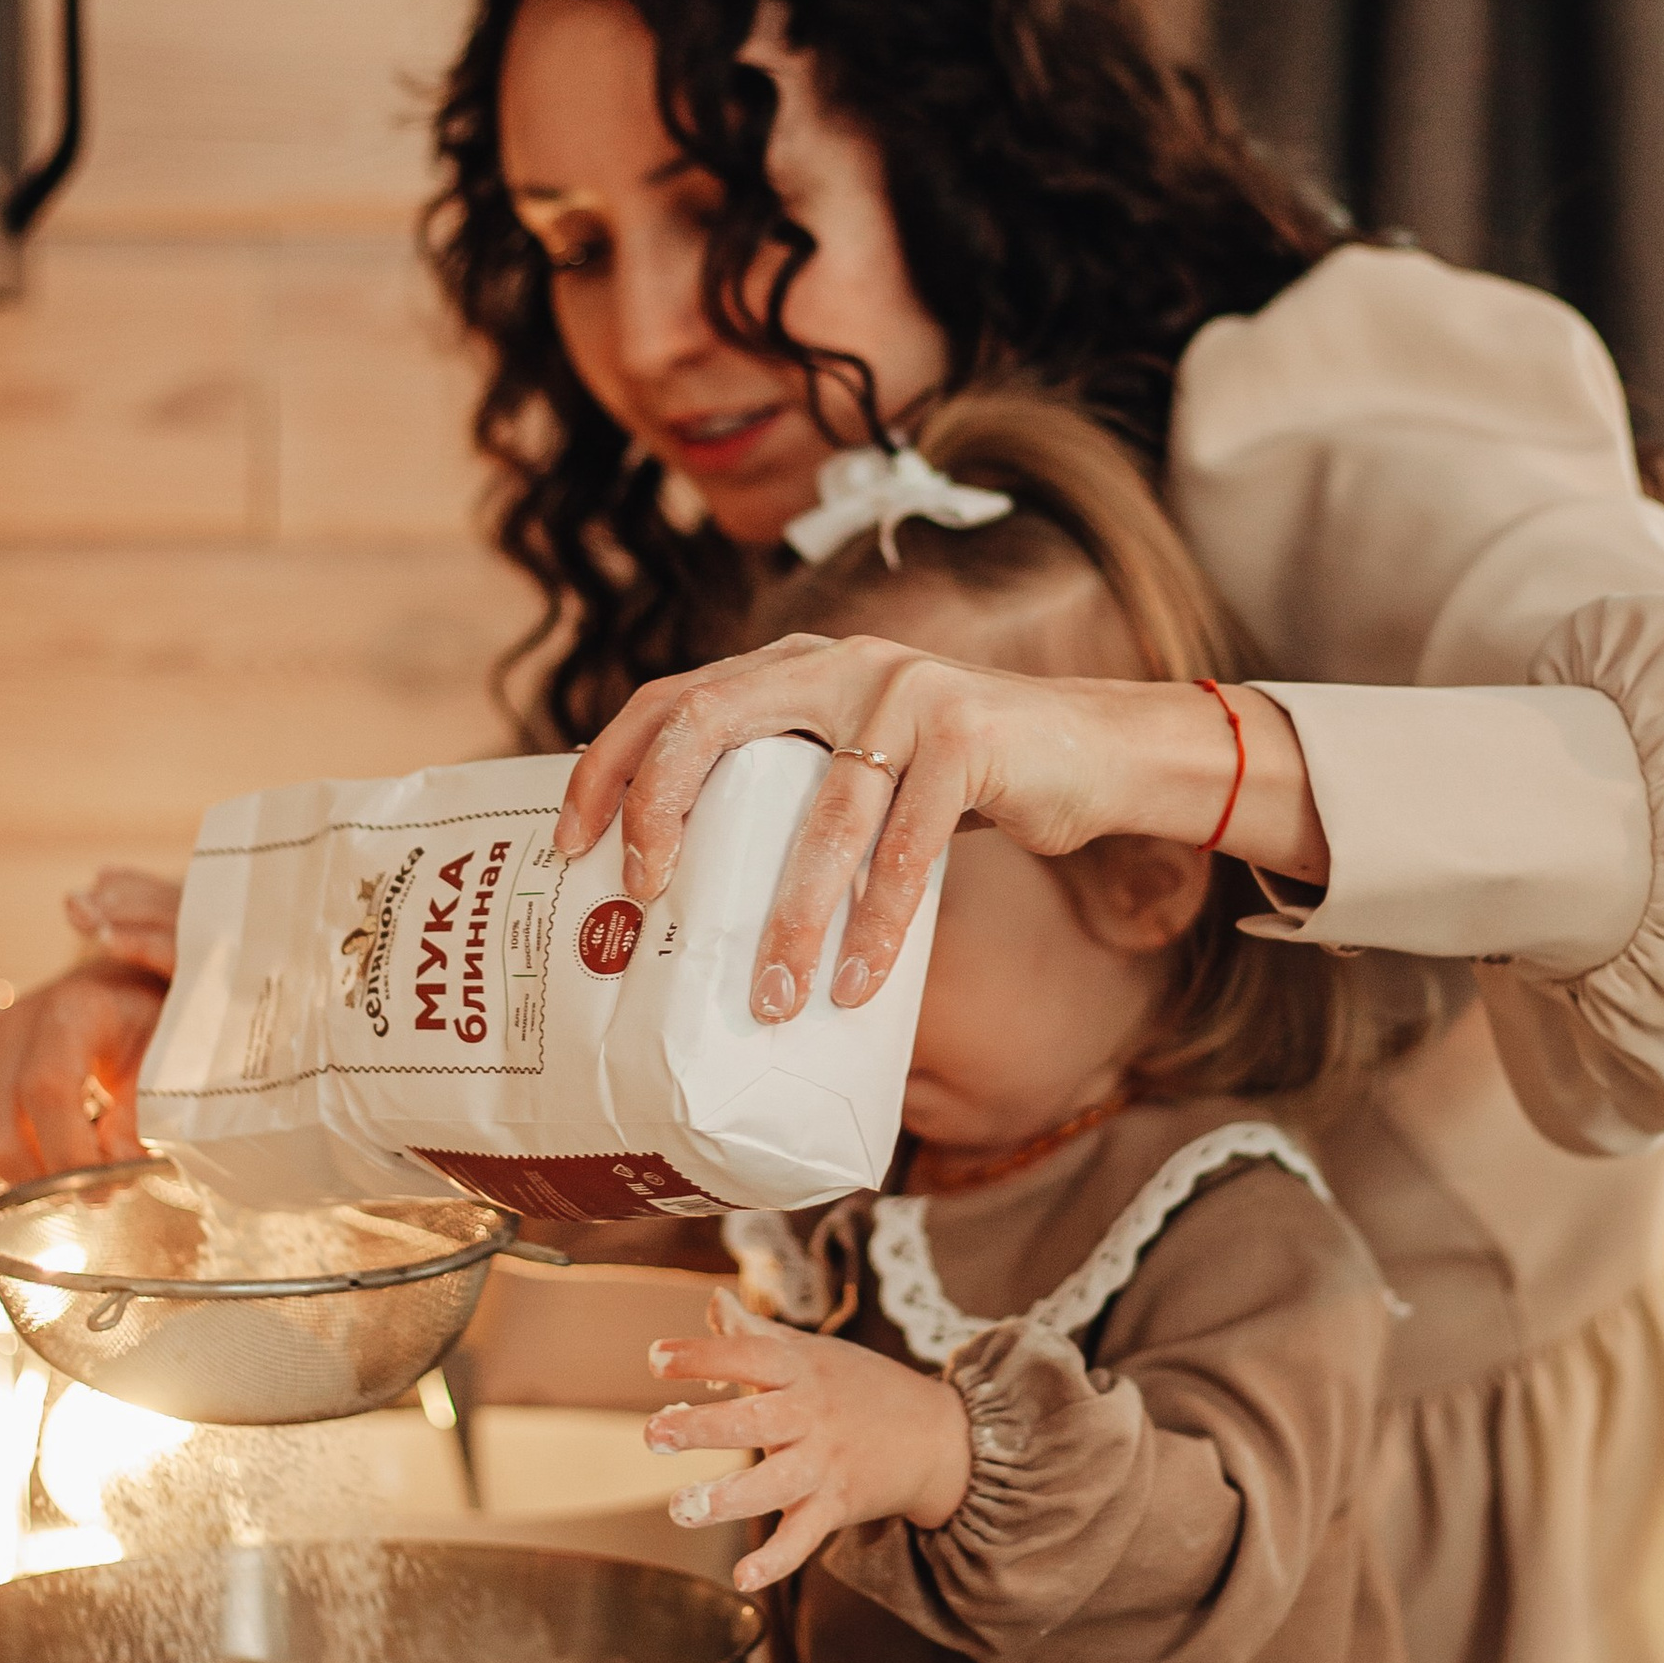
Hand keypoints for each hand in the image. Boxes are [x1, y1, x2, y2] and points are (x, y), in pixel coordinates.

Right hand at [0, 867, 180, 1180]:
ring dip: (11, 1181)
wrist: (114, 984)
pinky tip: (25, 1153)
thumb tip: (114, 1175)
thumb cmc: (143, 1022)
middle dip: (45, 1183)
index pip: (47, 1094)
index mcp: (68, 1012)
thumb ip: (139, 1117)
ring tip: (57, 1167)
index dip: (70, 1156)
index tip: (105, 1189)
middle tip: (90, 1190)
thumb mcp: (161, 1058)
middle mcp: (10, 1026)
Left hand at [555, 638, 1325, 1024]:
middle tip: (642, 900)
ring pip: (823, 814)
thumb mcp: (858, 766)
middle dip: (662, 810)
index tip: (570, 841)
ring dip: (790, 917)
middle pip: (712, 722)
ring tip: (768, 1000)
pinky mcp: (968, 735)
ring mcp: (903, 691)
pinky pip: (908, 845)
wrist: (1094, 749)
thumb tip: (685, 899)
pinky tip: (858, 983)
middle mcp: (834, 662)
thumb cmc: (958, 780)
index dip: (611, 764)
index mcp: (791, 667)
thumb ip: (787, 790)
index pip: (671, 696)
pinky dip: (880, 922)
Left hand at [645, 1291, 971, 1594]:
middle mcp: (812, 1417)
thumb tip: (714, 1301)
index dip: (703, 1355)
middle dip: (703, 1428)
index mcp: (803, 1371)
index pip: (750, 1355)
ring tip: (683, 1507)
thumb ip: (756, 1333)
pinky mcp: (836, 1506)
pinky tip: (743, 1579)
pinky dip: (777, 1560)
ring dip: (728, 1497)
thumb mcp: (814, 1354)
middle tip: (654, 1433)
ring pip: (774, 1484)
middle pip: (755, 1420)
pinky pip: (804, 1538)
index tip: (655, 1359)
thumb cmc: (862, 1387)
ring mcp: (825, 1465)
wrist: (939, 1437)